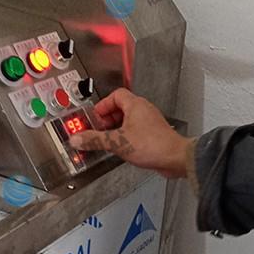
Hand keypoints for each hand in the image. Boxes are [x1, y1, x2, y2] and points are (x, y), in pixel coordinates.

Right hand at [71, 88, 196, 180]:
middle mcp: (144, 110)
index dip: (103, 105)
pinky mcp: (153, 134)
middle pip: (121, 107)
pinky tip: (121, 148)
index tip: (95, 117)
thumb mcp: (117, 142)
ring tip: (108, 139)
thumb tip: (78, 138)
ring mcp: (150, 122)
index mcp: (135, 105)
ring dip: (116, 128)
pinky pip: (135, 130)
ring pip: (128, 120)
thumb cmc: (153, 145)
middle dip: (107, 119)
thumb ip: (95, 139)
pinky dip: (126, 136)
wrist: (175, 158)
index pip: (116, 95)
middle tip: (99, 129)